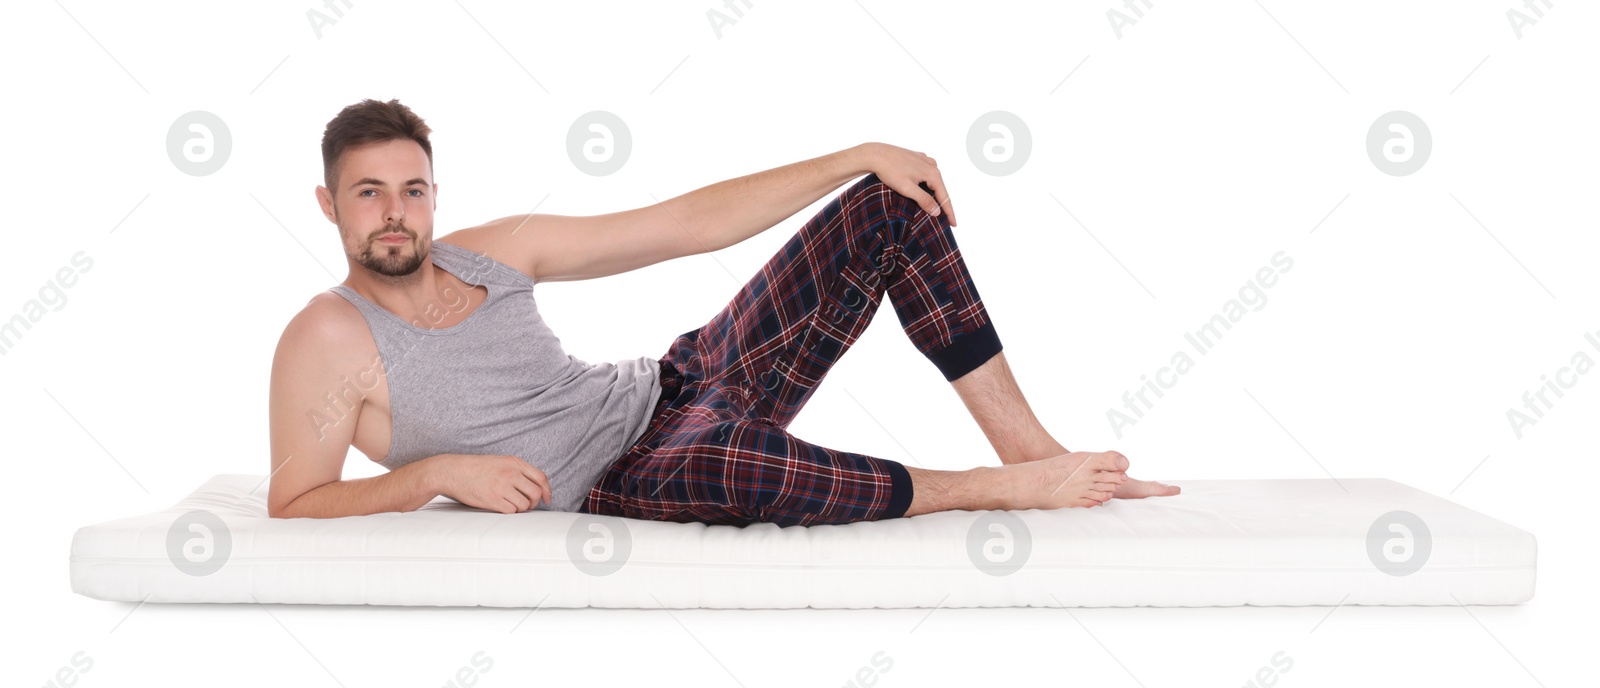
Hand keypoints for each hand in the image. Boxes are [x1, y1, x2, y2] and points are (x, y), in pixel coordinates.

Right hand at [432, 454, 552, 513]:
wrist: (453, 471)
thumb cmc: (476, 467)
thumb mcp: (500, 461)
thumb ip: (518, 470)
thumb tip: (537, 487)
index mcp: (514, 462)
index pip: (541, 478)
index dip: (547, 490)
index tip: (547, 498)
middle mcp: (510, 473)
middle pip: (535, 493)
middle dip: (534, 502)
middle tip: (527, 505)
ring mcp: (502, 486)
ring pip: (524, 505)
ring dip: (521, 508)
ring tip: (511, 504)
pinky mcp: (492, 499)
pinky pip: (511, 511)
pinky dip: (509, 511)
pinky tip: (501, 506)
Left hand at [859, 142, 958, 226]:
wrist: (876, 154)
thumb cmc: (890, 171)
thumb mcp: (907, 189)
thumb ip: (924, 200)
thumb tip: (937, 212)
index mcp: (932, 173)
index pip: (944, 197)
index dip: (949, 212)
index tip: (954, 224)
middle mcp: (932, 165)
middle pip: (940, 188)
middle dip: (942, 203)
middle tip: (945, 219)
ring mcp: (924, 160)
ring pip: (933, 181)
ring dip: (934, 193)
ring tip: (935, 206)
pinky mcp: (917, 158)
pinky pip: (926, 174)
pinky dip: (926, 183)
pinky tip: (924, 189)